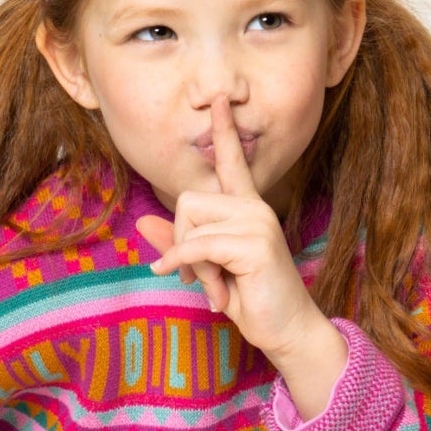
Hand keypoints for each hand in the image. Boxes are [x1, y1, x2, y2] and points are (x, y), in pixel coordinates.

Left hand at [135, 95, 348, 415]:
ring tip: (214, 288)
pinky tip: (192, 286)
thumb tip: (142, 222)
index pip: (232, 161)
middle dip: (182, 242)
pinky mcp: (255, 244)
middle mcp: (255, 208)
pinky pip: (199, 246)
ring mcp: (258, 223)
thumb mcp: (208, 270)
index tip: (218, 99)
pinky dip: (186, 265)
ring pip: (192, 225)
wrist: (288, 331)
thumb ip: (179, 243)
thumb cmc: (251, 301)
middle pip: (189, 202)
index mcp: (248, 209)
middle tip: (199, 278)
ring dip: (191, 263)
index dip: (223, 130)